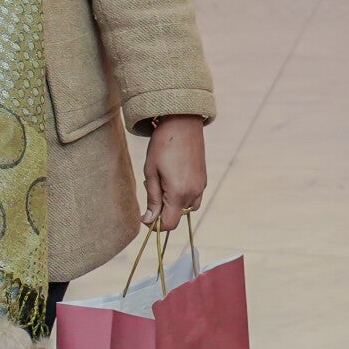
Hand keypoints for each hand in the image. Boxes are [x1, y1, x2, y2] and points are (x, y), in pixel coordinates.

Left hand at [142, 115, 207, 231]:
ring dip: (174, 204)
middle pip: (178, 216)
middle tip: (152, 191)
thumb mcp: (151, 172)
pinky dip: (182, 195)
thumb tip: (148, 221)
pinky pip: (194, 197)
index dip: (155, 225)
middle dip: (163, 212)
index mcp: (179, 192)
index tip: (145, 217)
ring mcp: (201, 186)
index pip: (169, 224)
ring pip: (187, 208)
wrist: (182, 123)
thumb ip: (152, 199)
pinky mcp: (204, 179)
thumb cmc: (162, 145)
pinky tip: (172, 178)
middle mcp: (193, 192)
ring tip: (162, 184)